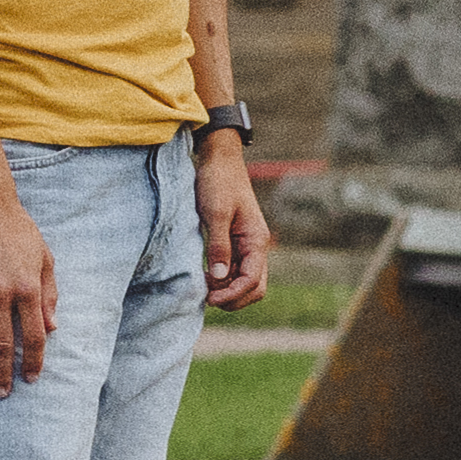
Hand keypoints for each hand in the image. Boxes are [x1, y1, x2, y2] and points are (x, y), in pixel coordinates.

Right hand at [0, 180, 58, 396]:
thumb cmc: (19, 230)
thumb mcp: (45, 258)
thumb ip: (49, 294)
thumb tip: (52, 328)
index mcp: (27, 289)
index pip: (33, 336)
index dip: (33, 361)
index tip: (31, 379)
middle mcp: (0, 294)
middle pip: (1, 345)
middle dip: (2, 374)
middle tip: (1, 395)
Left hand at [198, 134, 274, 309]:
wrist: (219, 160)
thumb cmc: (218, 182)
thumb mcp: (215, 213)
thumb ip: (219, 246)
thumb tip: (220, 277)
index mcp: (256, 240)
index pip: (253, 281)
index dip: (233, 294)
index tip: (209, 297)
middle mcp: (256, 246)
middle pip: (256, 288)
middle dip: (234, 299)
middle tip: (207, 298)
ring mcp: (247, 245)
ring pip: (246, 282)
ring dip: (228, 291)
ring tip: (204, 288)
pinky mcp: (236, 242)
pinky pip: (235, 271)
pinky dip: (224, 281)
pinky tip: (206, 276)